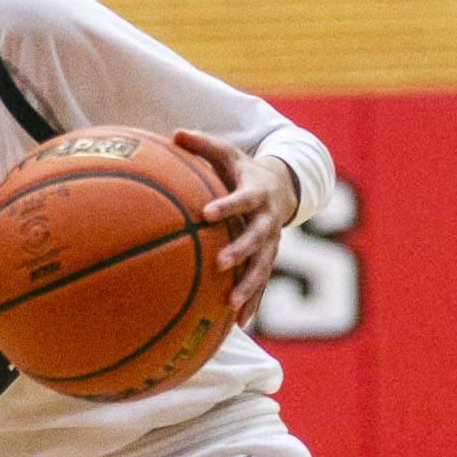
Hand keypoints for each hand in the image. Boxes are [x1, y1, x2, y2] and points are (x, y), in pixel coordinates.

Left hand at [175, 129, 298, 326]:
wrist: (283, 184)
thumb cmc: (243, 168)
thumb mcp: (227, 152)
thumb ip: (202, 144)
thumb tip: (174, 133)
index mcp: (257, 192)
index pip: (242, 198)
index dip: (227, 205)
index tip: (207, 213)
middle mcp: (268, 219)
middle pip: (257, 237)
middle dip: (241, 251)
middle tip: (221, 263)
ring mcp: (272, 241)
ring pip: (263, 266)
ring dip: (250, 286)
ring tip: (232, 305)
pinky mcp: (269, 258)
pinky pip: (262, 283)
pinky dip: (253, 302)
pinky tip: (239, 323)